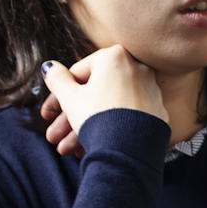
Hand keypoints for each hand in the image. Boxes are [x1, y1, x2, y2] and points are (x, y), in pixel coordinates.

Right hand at [37, 46, 166, 159]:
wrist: (130, 150)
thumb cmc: (99, 118)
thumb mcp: (70, 98)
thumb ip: (57, 79)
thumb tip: (49, 67)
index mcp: (115, 56)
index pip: (79, 73)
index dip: (60, 96)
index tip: (50, 113)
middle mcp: (137, 68)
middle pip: (94, 93)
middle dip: (69, 118)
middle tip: (54, 135)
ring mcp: (150, 90)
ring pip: (108, 108)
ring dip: (83, 128)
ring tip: (66, 149)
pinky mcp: (157, 112)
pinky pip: (125, 118)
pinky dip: (108, 129)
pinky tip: (89, 148)